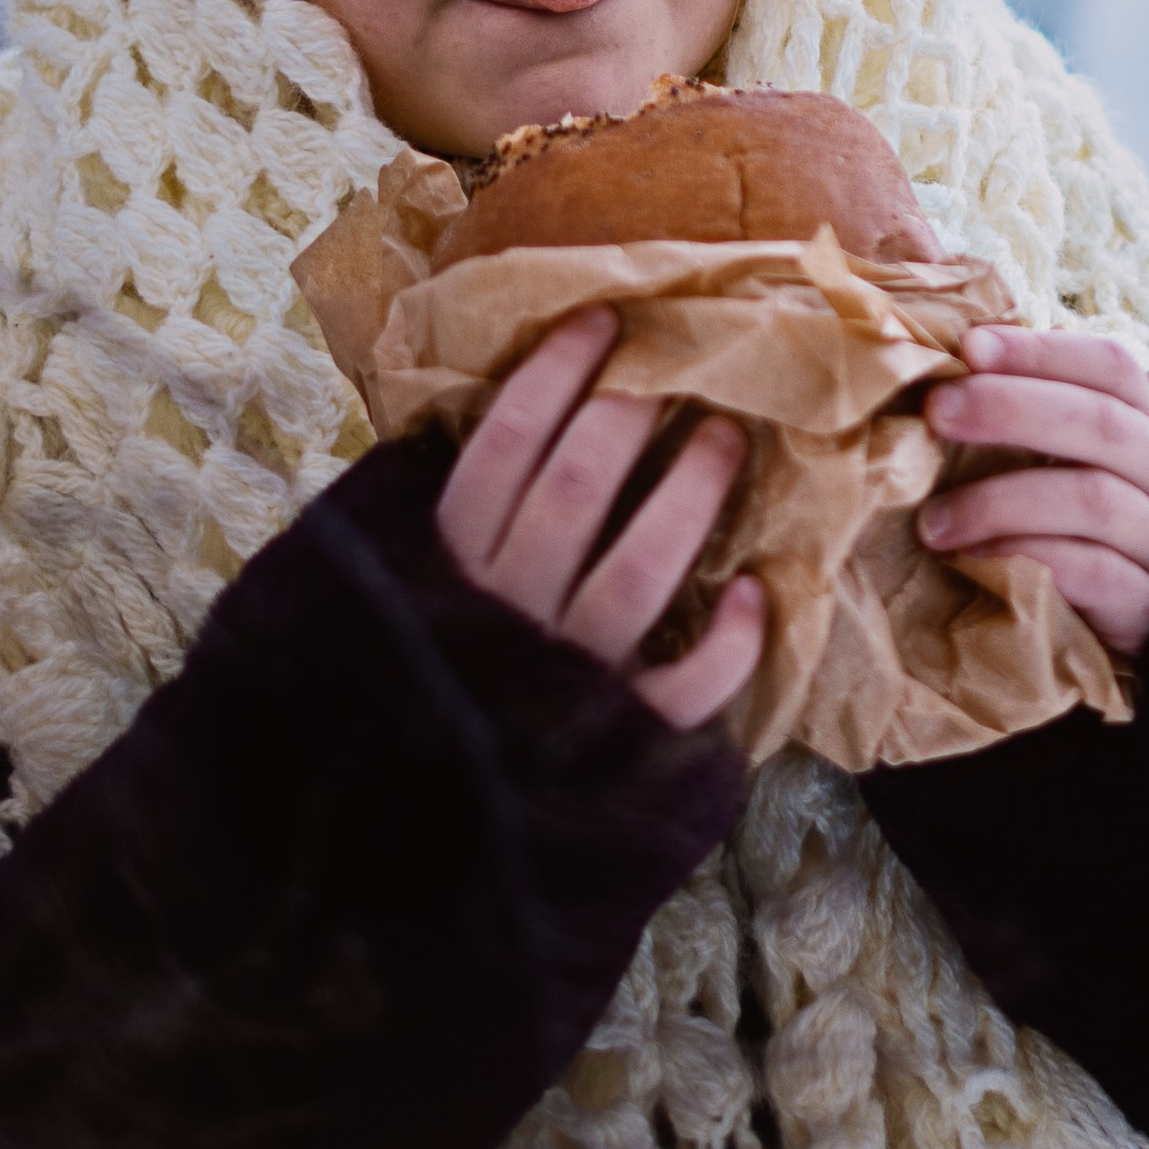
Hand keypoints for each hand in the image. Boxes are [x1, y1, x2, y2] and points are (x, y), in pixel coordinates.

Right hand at [436, 306, 768, 730]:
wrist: (415, 825)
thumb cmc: (424, 680)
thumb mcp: (398, 592)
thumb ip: (441, 520)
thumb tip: (482, 422)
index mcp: (449, 568)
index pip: (502, 447)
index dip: (554, 375)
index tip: (602, 323)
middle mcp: (506, 614)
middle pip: (574, 491)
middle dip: (630, 415)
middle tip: (674, 369)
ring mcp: (565, 678)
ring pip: (637, 572)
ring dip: (689, 496)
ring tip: (725, 438)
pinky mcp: (619, 740)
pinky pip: (684, 689)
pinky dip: (726, 643)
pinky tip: (750, 594)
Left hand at [920, 325, 1148, 660]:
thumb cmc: (1097, 548)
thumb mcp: (1081, 480)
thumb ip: (1036, 434)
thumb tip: (945, 378)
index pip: (1113, 370)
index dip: (1043, 351)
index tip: (971, 346)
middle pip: (1105, 425)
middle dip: (1013, 408)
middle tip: (937, 411)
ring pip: (1096, 501)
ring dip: (1003, 499)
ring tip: (933, 521)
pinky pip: (1094, 574)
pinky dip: (1028, 558)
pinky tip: (975, 562)